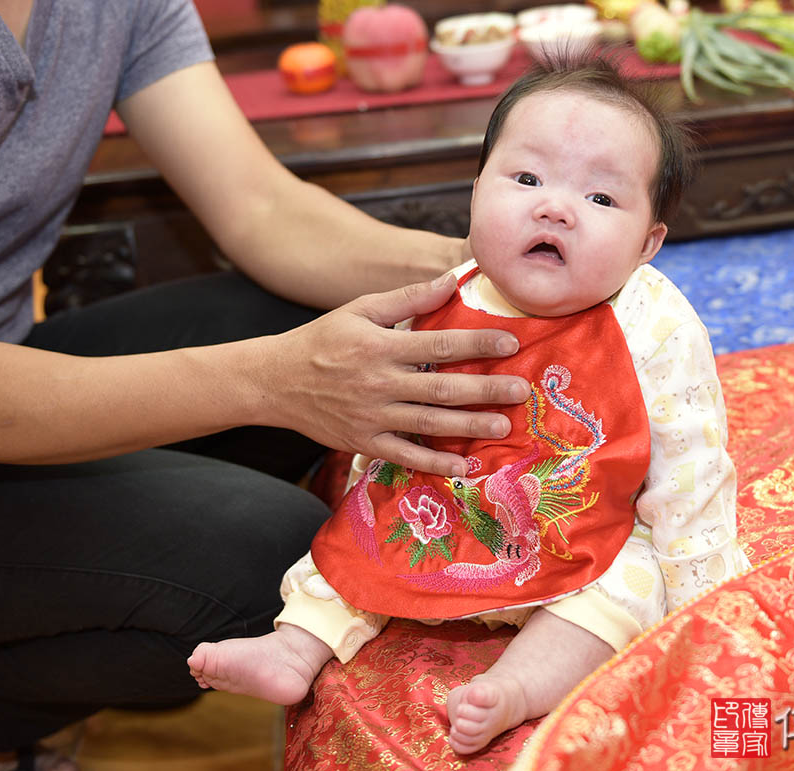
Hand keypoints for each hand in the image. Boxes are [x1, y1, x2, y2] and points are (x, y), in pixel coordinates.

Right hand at [270, 273, 529, 475]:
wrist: (274, 381)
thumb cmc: (322, 340)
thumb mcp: (360, 309)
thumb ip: (407, 299)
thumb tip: (452, 280)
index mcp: (381, 345)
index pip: (439, 343)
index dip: (477, 344)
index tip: (511, 345)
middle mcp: (380, 382)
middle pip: (442, 387)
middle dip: (484, 389)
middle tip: (519, 391)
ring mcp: (373, 415)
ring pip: (429, 422)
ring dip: (468, 426)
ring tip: (502, 426)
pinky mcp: (365, 441)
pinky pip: (405, 455)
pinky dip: (434, 463)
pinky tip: (463, 468)